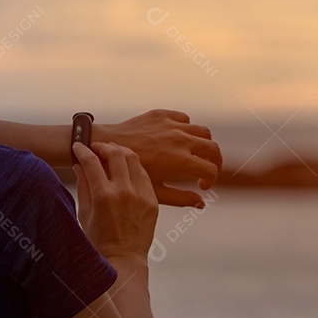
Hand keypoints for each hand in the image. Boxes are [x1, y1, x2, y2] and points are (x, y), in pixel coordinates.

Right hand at [72, 142, 157, 260]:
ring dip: (121, 151)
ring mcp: (141, 195)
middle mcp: (124, 192)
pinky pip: (145, 175)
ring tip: (112, 153)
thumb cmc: (101, 242)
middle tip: (96, 147)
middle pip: (116, 154)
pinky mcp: (152, 200)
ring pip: (134, 159)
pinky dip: (134, 167)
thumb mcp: (84, 213)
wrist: (123, 259)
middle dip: (104, 146)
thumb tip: (79, 166)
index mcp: (104, 196)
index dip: (83, 150)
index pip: (91, 162)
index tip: (79, 147)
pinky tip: (127, 168)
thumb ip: (84, 185)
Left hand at [95, 109, 221, 207]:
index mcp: (180, 161)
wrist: (102, 146)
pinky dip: (187, 128)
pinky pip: (184, 119)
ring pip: (203, 132)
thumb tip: (201, 203)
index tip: (202, 185)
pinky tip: (178, 139)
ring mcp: (171, 126)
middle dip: (215, 162)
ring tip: (195, 154)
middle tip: (206, 170)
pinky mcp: (161, 115)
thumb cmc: (125, 175)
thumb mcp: (155, 191)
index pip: (211, 169)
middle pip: (213, 149)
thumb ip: (181, 198)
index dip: (211, 179)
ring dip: (204, 144)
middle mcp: (180, 140)